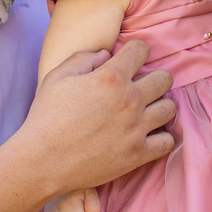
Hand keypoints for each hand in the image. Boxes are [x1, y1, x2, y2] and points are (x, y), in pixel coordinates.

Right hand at [21, 39, 174, 199]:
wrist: (42, 161)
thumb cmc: (46, 117)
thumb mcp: (57, 77)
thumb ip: (84, 58)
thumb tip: (107, 54)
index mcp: (110, 77)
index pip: (142, 49)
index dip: (135, 51)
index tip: (129, 61)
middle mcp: (129, 100)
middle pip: (164, 78)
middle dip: (154, 78)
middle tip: (139, 87)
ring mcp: (136, 129)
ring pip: (170, 108)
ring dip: (159, 106)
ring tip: (144, 111)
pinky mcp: (138, 154)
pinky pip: (168, 141)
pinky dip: (160, 137)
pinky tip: (146, 135)